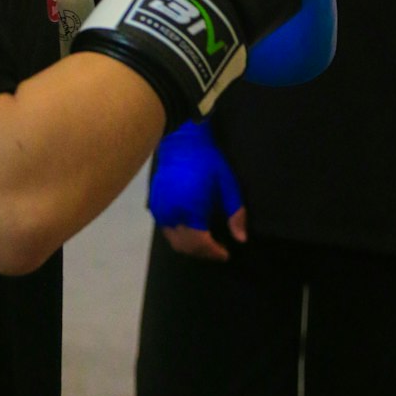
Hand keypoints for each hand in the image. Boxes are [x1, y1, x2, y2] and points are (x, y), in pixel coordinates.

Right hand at [148, 120, 246, 260]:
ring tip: (206, 242)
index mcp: (190, 208)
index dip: (214, 252)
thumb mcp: (228, 185)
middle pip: (185, 246)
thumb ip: (236, 213)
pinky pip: (166, 228)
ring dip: (190, 246)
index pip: (200, 243)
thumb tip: (241, 239)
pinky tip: (191, 230)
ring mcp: (160, 209)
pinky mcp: (155, 204)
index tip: (226, 254)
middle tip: (218, 251)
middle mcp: (172, 213)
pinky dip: (179, 235)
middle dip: (203, 252)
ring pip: (174, 240)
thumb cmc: (208, 161)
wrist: (181, 142)